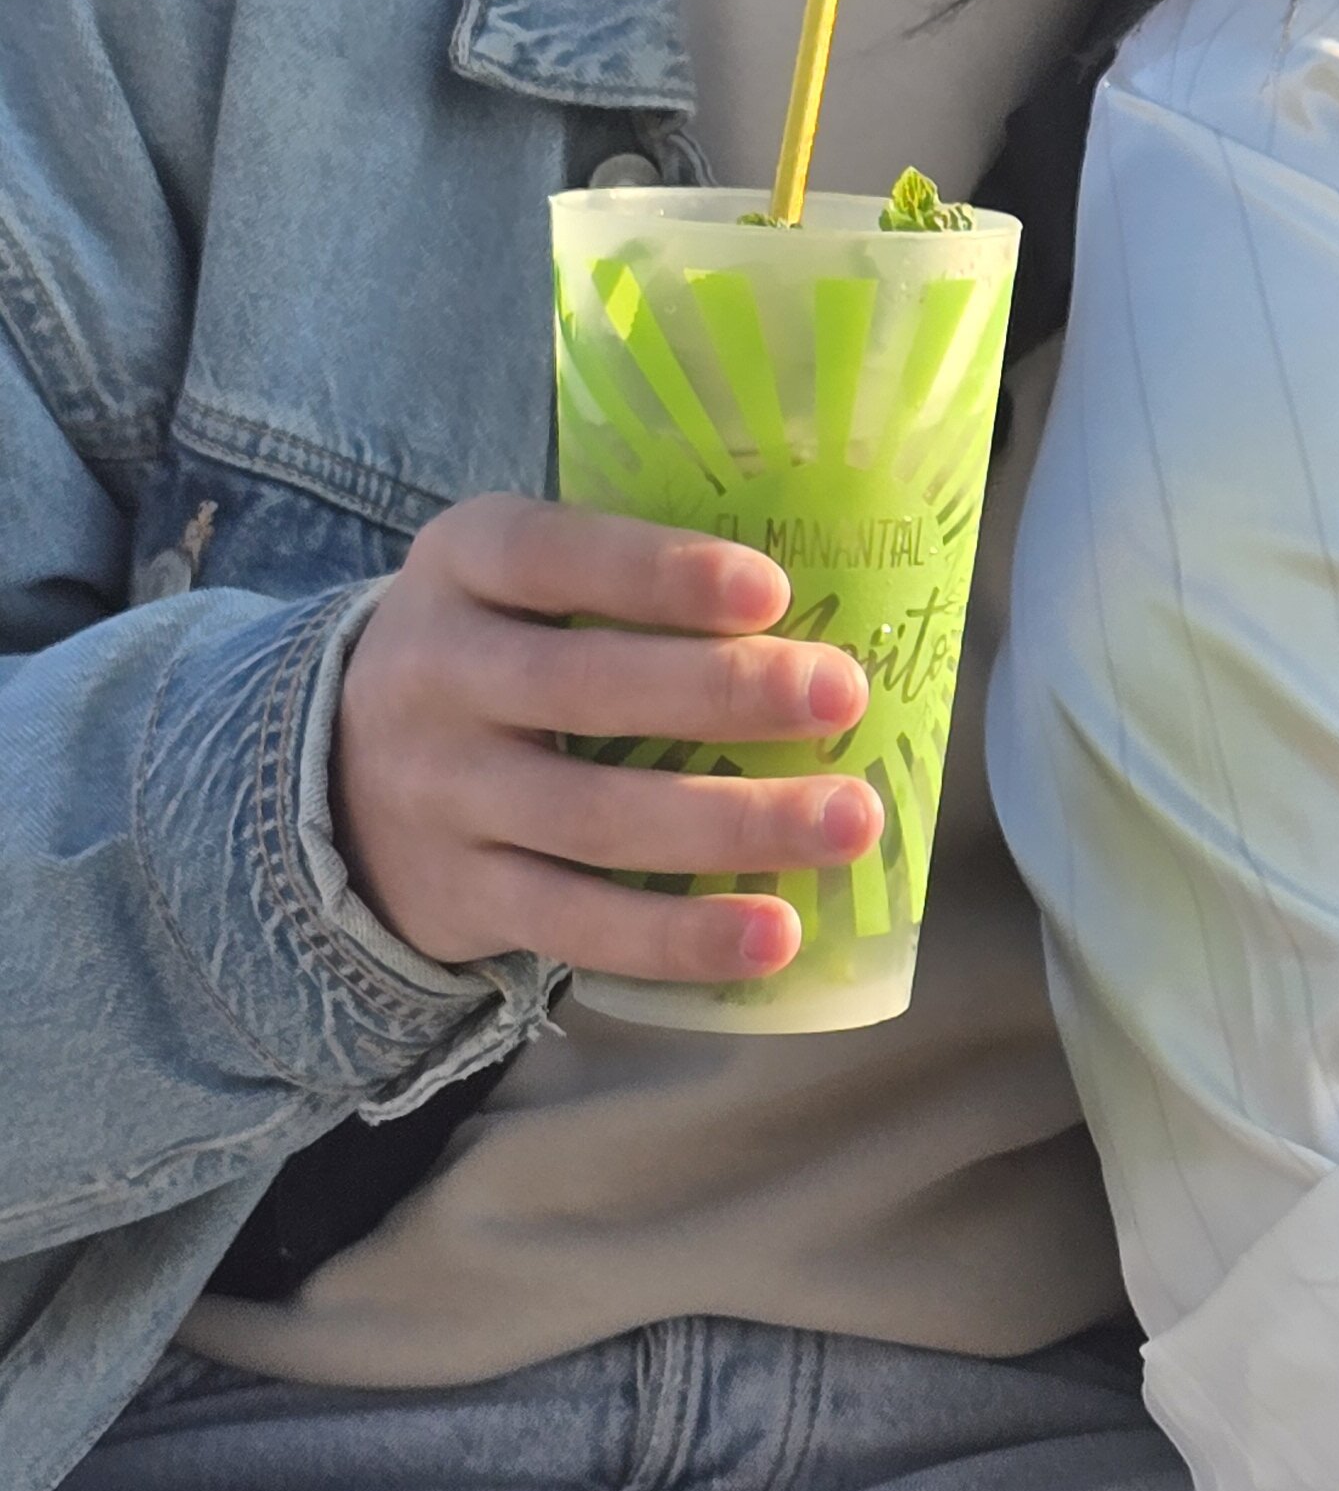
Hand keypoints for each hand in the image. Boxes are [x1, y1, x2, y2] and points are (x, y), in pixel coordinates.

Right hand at [334, 495, 878, 986]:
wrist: (338, 771)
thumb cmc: (500, 646)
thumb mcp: (519, 578)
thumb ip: (632, 577)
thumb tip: (836, 600)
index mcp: (462, 564)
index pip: (551, 554)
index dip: (659, 572)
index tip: (771, 590)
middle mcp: (435, 675)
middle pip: (582, 690)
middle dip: (723, 693)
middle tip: (842, 695)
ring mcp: (441, 796)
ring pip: (595, 818)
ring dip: (734, 825)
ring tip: (848, 820)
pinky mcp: (462, 898)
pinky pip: (578, 924)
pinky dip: (680, 936)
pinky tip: (772, 934)